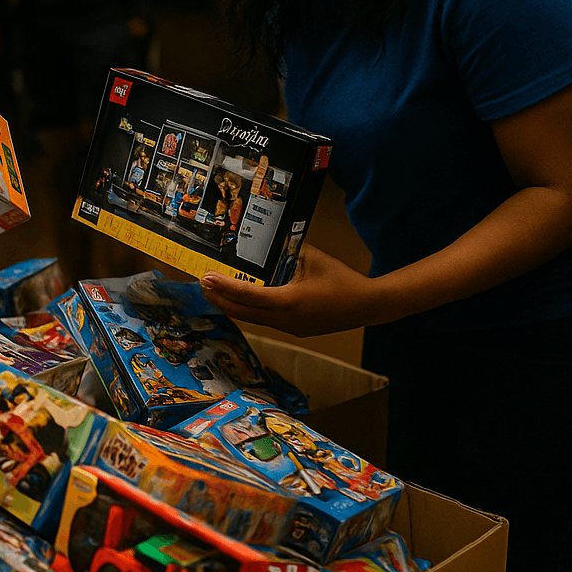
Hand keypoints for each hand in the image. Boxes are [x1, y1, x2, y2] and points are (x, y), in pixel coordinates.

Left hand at [199, 245, 393, 336]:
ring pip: (252, 319)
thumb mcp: (312, 257)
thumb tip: (266, 240)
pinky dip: (249, 311)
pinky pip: (265, 321)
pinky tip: (242, 301)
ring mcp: (290, 328)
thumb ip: (287, 250)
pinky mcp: (295, 330)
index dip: (223, 287)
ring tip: (216, 292)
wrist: (368, 305)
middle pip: (242, 313)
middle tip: (203, 284)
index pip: (247, 295)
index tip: (205, 278)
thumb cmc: (341, 279)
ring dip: (233, 306)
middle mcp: (285, 319)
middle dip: (219, 299)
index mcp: (288, 302)